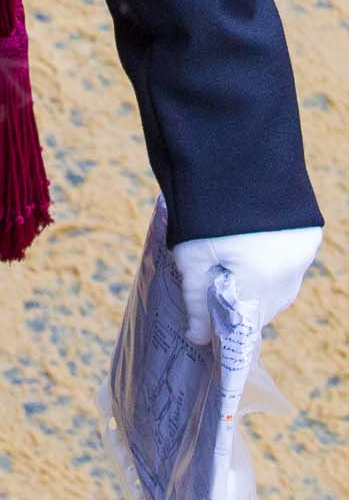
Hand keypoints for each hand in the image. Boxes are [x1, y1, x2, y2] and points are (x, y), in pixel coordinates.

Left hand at [171, 226, 322, 344]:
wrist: (235, 157)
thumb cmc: (204, 212)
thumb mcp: (191, 257)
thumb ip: (196, 302)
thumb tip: (198, 338)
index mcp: (258, 285)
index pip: (246, 331)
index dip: (230, 338)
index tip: (215, 342)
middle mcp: (287, 276)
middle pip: (264, 308)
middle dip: (241, 307)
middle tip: (217, 294)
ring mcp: (301, 256)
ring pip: (280, 288)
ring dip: (259, 286)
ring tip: (233, 269)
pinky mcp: (308, 237)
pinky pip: (291, 265)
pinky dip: (274, 265)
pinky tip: (253, 251)